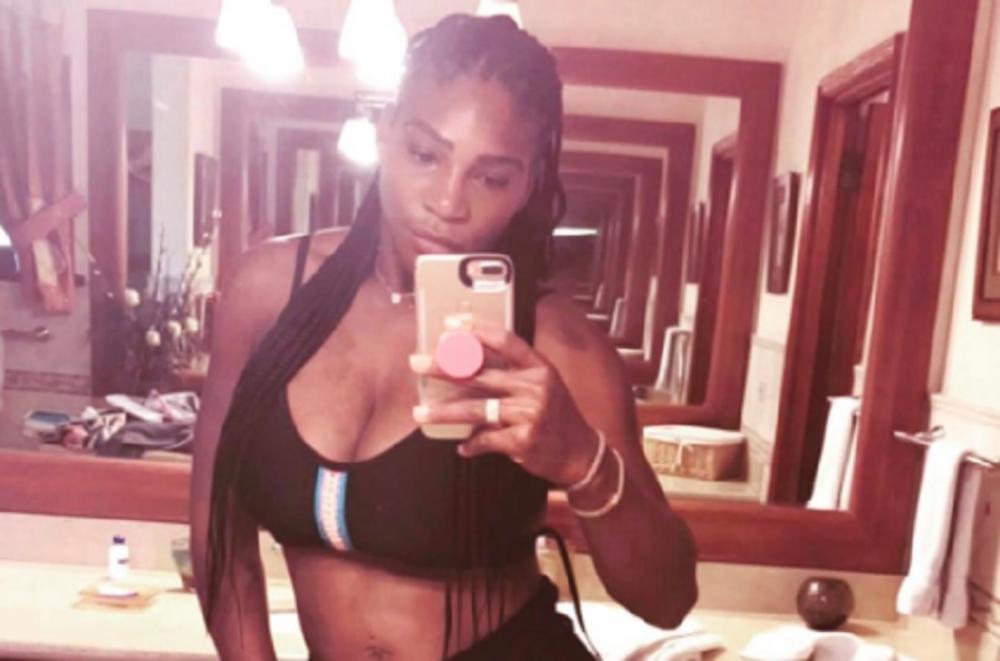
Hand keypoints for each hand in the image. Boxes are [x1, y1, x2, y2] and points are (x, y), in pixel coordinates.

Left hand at [410, 318, 599, 487]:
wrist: (580, 452)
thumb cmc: (556, 415)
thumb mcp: (545, 384)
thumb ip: (515, 372)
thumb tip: (469, 362)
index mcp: (539, 367)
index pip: (505, 341)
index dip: (476, 330)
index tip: (451, 325)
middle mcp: (535, 387)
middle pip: (480, 373)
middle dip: (444, 368)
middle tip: (418, 363)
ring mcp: (529, 414)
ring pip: (476, 410)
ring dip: (444, 412)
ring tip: (421, 412)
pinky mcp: (523, 441)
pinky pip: (486, 440)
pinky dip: (472, 445)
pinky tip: (462, 447)